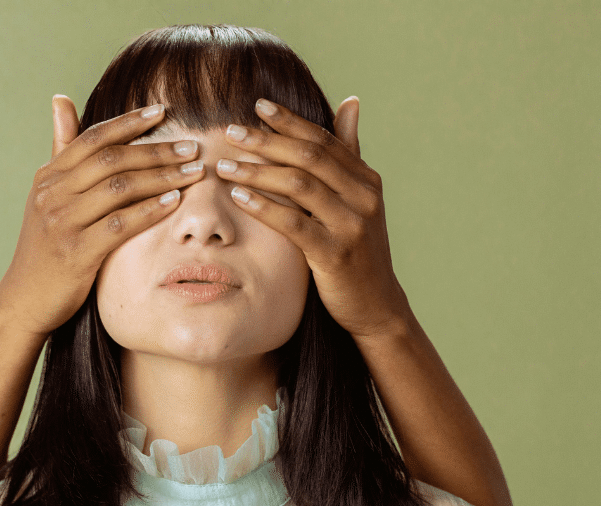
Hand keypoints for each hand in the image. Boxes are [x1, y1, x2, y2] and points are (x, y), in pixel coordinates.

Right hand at [0, 95, 205, 335]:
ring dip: (162, 177)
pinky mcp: (76, 252)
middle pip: (112, 160)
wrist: (25, 299)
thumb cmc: (45, 250)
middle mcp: (53, 194)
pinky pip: (120, 225)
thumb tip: (62, 99)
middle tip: (192, 146)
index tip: (162, 112)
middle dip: (156, 150)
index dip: (128, 123)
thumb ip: (61, 153)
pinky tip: (174, 202)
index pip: (92, 138)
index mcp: (48, 177)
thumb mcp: (47, 197)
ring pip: (119, 188)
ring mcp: (63, 223)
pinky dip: (150, 210)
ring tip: (193, 172)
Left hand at [217, 97, 410, 338]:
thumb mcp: (358, 203)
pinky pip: (293, 223)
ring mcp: (351, 225)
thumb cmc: (358, 253)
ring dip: (257, 172)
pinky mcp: (334, 254)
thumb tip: (349, 103)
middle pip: (308, 157)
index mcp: (367, 180)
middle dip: (266, 141)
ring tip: (225, 165)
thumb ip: (349, 156)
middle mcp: (363, 197)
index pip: (324, 141)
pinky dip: (264, 207)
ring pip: (299, 185)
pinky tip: (238, 197)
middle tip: (231, 130)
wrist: (375, 305)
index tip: (257, 106)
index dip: (290, 121)